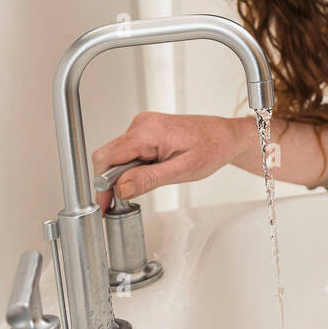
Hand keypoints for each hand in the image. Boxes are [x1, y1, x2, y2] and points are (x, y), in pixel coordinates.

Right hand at [91, 112, 243, 213]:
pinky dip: (132, 167)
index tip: (106, 204)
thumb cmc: (212, 148)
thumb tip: (121, 188)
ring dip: (124, 174)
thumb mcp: (182, 171)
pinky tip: (150, 172)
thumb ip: (148, 179)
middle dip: (112, 181)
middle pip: (108, 157)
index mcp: (148, 131)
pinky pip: (127, 151)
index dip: (101, 184)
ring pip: (116, 156)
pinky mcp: (145, 131)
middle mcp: (141, 124)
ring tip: (149, 182)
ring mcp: (142, 126)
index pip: (107, 157)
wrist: (225, 136)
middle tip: (126, 200)